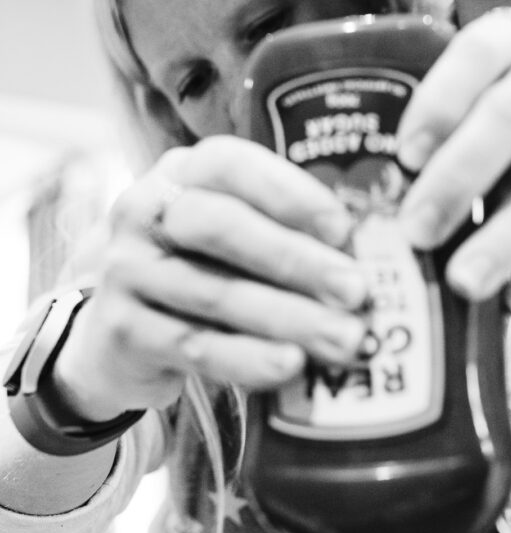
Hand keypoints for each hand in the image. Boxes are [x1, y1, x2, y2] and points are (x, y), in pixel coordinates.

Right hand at [53, 136, 368, 417]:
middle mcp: (144, 210)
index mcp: (181, 173)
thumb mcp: (233, 238)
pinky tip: (290, 367)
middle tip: (357, 291)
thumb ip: (285, 233)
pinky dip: (247, 357)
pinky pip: (193, 344)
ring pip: (214, 293)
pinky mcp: (120, 328)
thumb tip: (370, 256)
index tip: (344, 228)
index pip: (232, 165)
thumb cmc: (201, 271)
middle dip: (296, 259)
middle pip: (221, 227)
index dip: (290, 194)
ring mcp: (126, 270)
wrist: (118, 335)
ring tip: (343, 339)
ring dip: (287, 317)